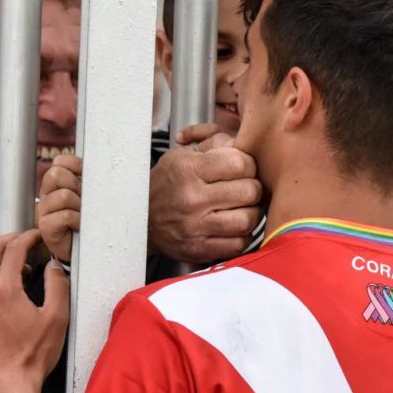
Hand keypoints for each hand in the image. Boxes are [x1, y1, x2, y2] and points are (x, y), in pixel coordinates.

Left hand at [0, 229, 69, 392]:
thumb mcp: (56, 318)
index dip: (28, 237)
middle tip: (26, 242)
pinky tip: (4, 287)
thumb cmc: (32, 356)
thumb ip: (57, 285)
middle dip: (9, 240)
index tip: (38, 236)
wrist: (8, 383)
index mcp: (4, 289)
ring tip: (17, 265)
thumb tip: (53, 266)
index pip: (14, 248)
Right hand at [36, 155, 81, 262]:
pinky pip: (65, 215)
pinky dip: (77, 220)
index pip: (60, 161)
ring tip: (82, 216)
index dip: (75, 165)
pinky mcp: (46, 227)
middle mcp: (47, 196)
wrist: (84, 251)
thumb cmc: (87, 223)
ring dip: (79, 206)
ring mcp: (44, 211)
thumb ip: (88, 181)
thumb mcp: (89, 197)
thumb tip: (100, 166)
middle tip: (83, 200)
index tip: (85, 177)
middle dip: (76, 185)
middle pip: (56, 174)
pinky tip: (79, 226)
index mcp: (56, 184)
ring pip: (63, 196)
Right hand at [149, 125, 261, 263]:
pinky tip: (233, 227)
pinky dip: (242, 236)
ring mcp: (195, 227)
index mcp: (189, 170)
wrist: (140, 218)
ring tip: (242, 209)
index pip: (240, 163)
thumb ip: (214, 144)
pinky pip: (237, 244)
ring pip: (247, 220)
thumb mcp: (182, 155)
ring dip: (251, 214)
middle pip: (250, 192)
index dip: (249, 164)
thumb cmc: (166, 184)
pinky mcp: (198, 249)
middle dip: (253, 188)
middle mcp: (192, 198)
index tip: (243, 169)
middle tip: (245, 189)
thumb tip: (240, 143)